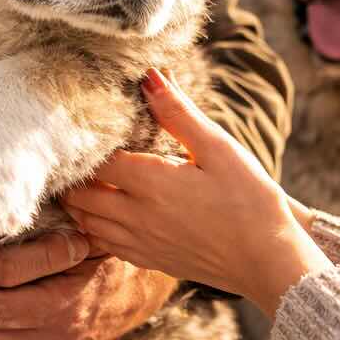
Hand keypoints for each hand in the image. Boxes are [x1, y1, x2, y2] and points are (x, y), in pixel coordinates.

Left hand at [62, 69, 331, 317]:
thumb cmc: (250, 200)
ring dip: (77, 202)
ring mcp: (140, 243)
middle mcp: (135, 216)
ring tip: (79, 180)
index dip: (85, 142)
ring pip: (86, 223)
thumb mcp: (219, 148)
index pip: (96, 160)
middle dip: (71, 175)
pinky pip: (103, 246)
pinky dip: (92, 228)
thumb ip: (178, 114)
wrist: (268, 261)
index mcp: (150, 183)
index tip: (85, 126)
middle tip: (71, 154)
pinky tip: (100, 214)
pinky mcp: (150, 261)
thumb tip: (149, 77)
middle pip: (79, 195)